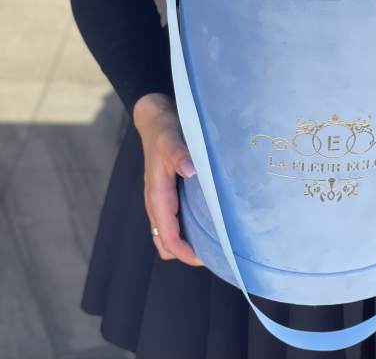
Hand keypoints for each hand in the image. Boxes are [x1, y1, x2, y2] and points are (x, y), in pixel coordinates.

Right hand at [133, 92, 203, 266]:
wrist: (155, 119)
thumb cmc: (164, 131)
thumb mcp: (172, 139)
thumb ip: (179, 154)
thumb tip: (190, 171)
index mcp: (157, 195)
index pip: (168, 237)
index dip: (186, 252)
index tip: (207, 258)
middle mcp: (157, 202)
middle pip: (166, 242)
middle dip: (187, 253)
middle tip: (216, 253)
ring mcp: (161, 199)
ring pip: (169, 233)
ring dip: (187, 242)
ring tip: (214, 243)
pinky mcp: (167, 194)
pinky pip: (174, 221)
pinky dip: (186, 229)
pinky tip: (207, 222)